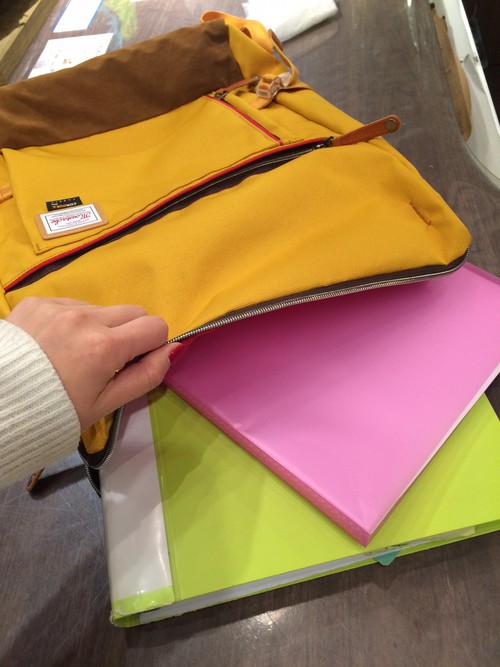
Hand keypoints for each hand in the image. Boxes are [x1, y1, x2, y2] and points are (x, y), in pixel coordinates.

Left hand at [7, 297, 173, 428]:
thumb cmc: (56, 410)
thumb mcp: (106, 404)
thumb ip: (146, 376)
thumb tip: (172, 350)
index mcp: (106, 346)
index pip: (155, 325)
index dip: (152, 345)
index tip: (134, 361)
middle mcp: (85, 318)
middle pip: (133, 311)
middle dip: (130, 333)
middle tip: (107, 359)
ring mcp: (59, 306)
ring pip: (102, 308)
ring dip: (99, 326)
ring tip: (73, 353)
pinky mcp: (38, 301)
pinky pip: (72, 305)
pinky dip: (72, 322)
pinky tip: (53, 344)